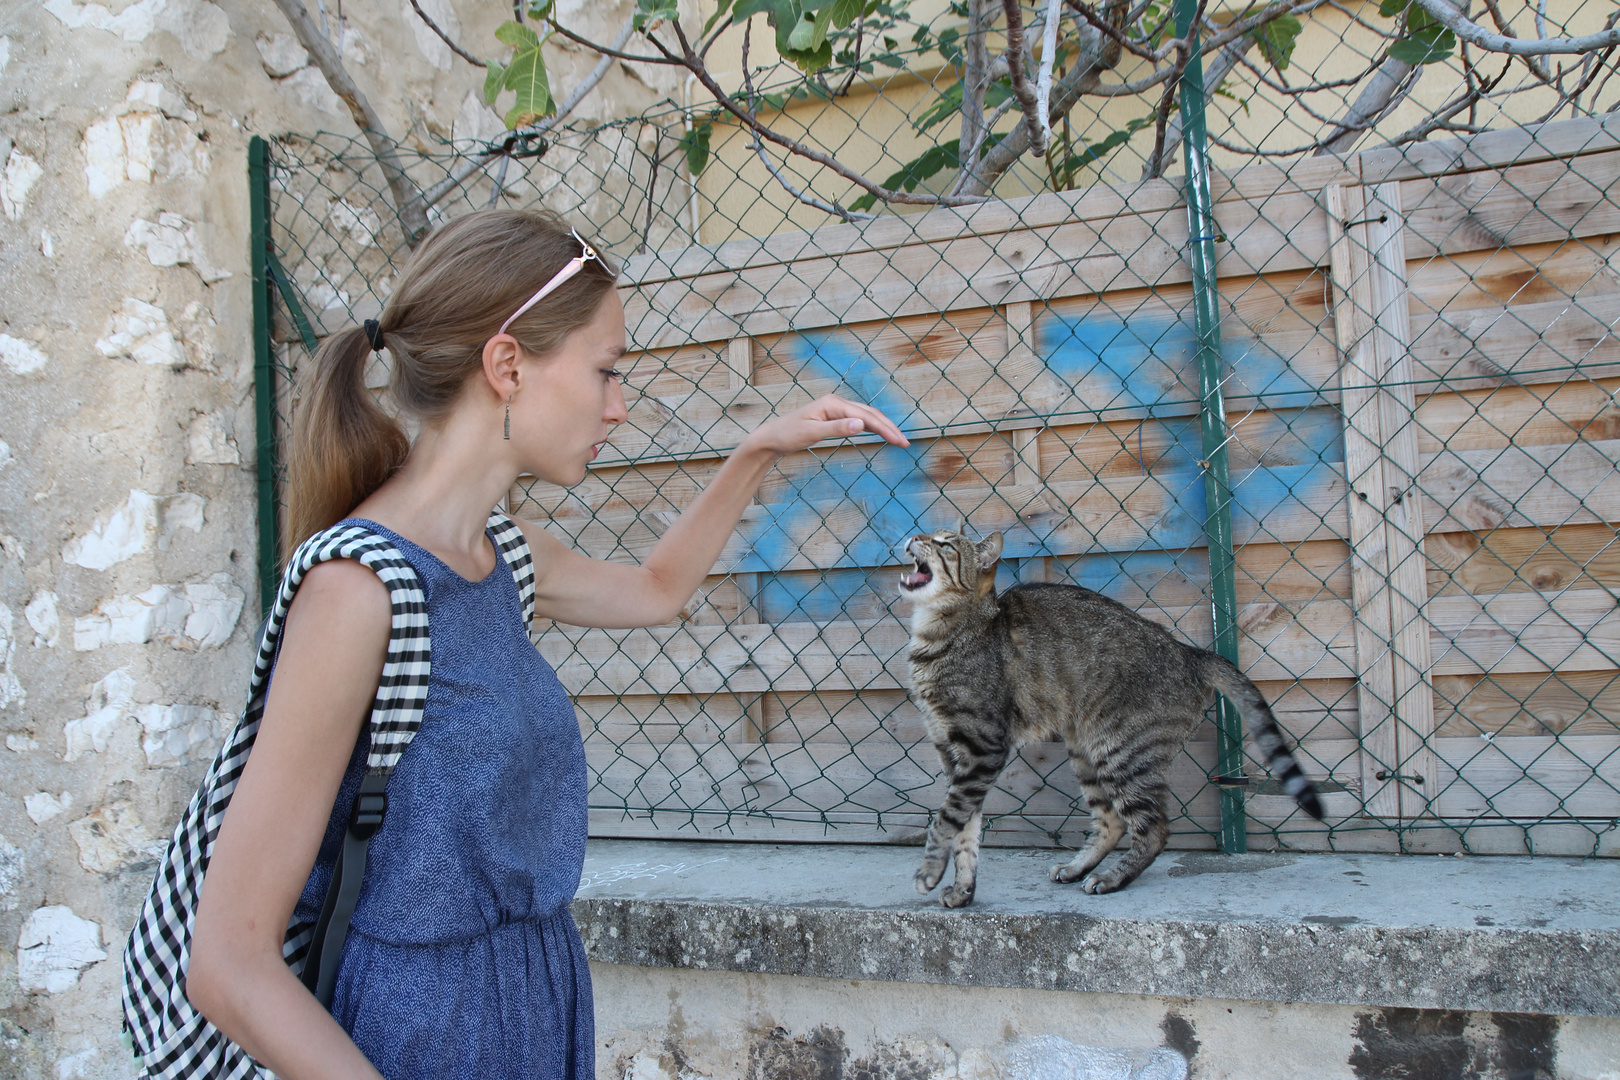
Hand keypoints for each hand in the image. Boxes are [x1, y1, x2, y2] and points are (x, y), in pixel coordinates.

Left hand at [741, 394, 909, 455]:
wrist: (772, 437)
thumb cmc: (788, 435)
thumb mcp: (811, 433)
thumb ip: (837, 428)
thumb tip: (861, 424)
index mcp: (833, 404)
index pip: (866, 416)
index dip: (885, 429)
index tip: (899, 441)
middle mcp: (836, 403)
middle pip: (870, 413)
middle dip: (889, 427)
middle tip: (905, 443)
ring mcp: (835, 409)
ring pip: (866, 416)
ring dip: (883, 427)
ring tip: (898, 439)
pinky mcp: (833, 417)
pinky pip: (858, 420)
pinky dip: (872, 427)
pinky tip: (880, 434)